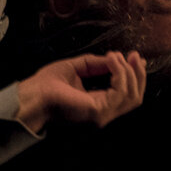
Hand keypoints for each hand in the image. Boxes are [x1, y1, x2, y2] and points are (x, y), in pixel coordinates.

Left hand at [15, 51, 146, 132]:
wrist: (33, 95)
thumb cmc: (46, 85)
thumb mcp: (76, 68)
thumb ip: (96, 64)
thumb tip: (114, 58)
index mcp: (98, 104)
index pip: (126, 94)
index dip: (134, 75)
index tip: (132, 57)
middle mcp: (103, 112)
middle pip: (135, 97)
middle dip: (138, 74)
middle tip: (135, 56)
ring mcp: (102, 114)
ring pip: (132, 95)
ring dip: (128, 71)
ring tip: (118, 56)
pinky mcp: (98, 111)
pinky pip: (120, 91)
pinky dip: (119, 73)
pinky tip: (112, 61)